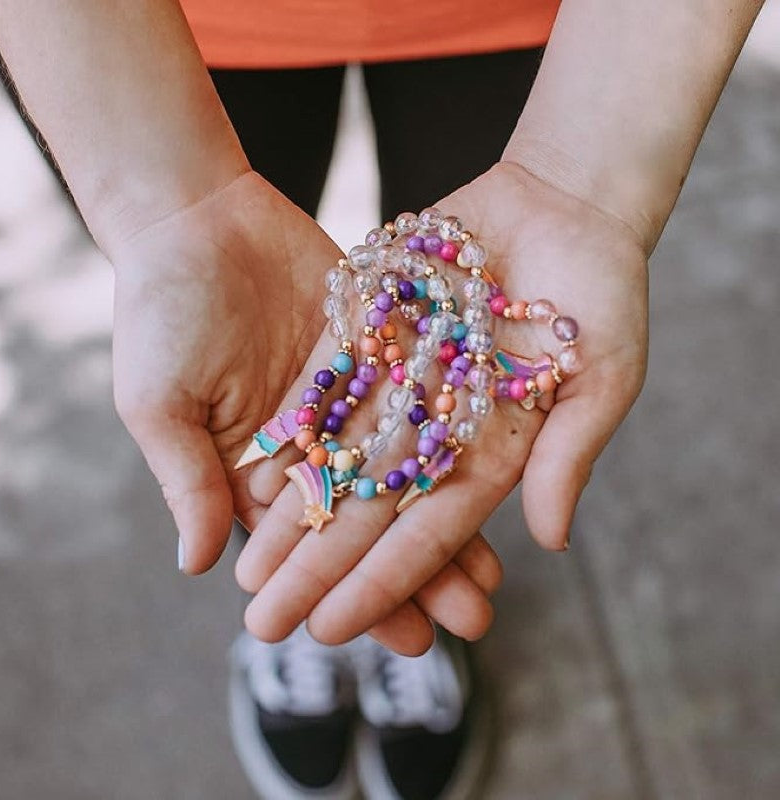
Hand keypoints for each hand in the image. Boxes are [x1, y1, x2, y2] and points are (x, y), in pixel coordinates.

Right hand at [109, 170, 501, 653]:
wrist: (195, 219)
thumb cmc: (158, 312)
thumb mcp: (160, 401)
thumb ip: (185, 479)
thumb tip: (198, 565)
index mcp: (255, 474)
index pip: (315, 554)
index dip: (359, 596)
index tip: (408, 641)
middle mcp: (310, 447)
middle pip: (373, 525)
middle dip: (420, 576)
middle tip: (474, 623)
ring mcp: (348, 401)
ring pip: (406, 476)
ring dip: (448, 523)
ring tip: (496, 578)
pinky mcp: (377, 351)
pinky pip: (421, 406)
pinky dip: (452, 444)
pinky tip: (495, 479)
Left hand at [236, 162, 647, 645]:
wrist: (565, 202)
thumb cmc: (604, 290)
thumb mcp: (602, 375)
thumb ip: (570, 455)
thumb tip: (549, 542)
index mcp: (495, 451)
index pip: (434, 532)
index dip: (385, 581)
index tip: (333, 629)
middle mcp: (439, 425)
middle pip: (373, 506)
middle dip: (319, 565)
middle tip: (265, 622)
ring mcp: (402, 380)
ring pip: (339, 456)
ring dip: (294, 512)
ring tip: (246, 565)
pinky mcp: (375, 331)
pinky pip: (327, 384)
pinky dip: (293, 428)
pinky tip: (252, 471)